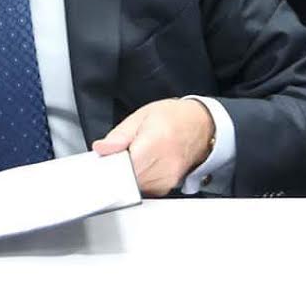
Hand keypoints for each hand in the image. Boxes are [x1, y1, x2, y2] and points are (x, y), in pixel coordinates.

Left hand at [91, 98, 215, 195]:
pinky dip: (139, 179)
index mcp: (154, 143)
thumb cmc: (175, 117)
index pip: (122, 168)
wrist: (202, 125)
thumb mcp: (143, 115)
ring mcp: (167, 179)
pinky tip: (145, 165)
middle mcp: (163, 166)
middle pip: (126, 179)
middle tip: (120, 154)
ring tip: (137, 156)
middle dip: (117, 169)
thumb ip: (120, 134)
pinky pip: (145, 189)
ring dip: (128, 175)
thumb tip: (102, 148)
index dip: (108, 165)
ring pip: (134, 186)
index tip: (105, 159)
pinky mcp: (169, 187)